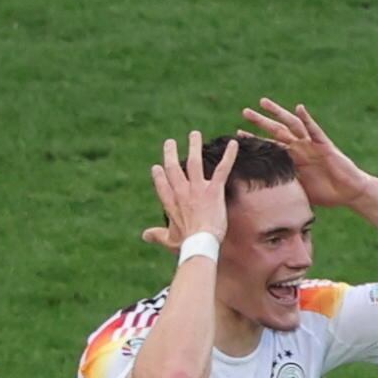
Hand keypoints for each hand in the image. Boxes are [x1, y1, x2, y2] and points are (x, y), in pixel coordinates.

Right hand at [149, 130, 230, 247]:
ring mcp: (197, 188)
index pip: (161, 186)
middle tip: (170, 142)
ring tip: (194, 134)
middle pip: (173, 168)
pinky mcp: (213, 190)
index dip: (158, 176)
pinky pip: (222, 169)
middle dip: (171, 153)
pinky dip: (229, 156)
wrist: (199, 243)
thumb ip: (157, 235)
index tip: (156, 167)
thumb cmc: (185, 244)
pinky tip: (233, 143)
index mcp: (170, 203)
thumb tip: (145, 235)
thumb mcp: (168, 240)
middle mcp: (181, 192)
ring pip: (194, 162)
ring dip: (194, 146)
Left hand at [238, 99, 372, 207]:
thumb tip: (261, 196)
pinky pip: (314, 131)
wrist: (349, 193)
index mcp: (293, 159)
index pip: (270, 145)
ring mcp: (312, 145)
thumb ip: (283, 186)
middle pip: (277, 130)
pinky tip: (299, 108)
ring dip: (278, 113)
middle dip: (261, 121)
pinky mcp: (325, 146)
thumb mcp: (297, 190)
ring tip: (263, 102)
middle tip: (245, 111)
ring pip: (292, 125)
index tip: (236, 133)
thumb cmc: (326, 193)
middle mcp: (300, 148)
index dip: (255, 139)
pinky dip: (307, 119)